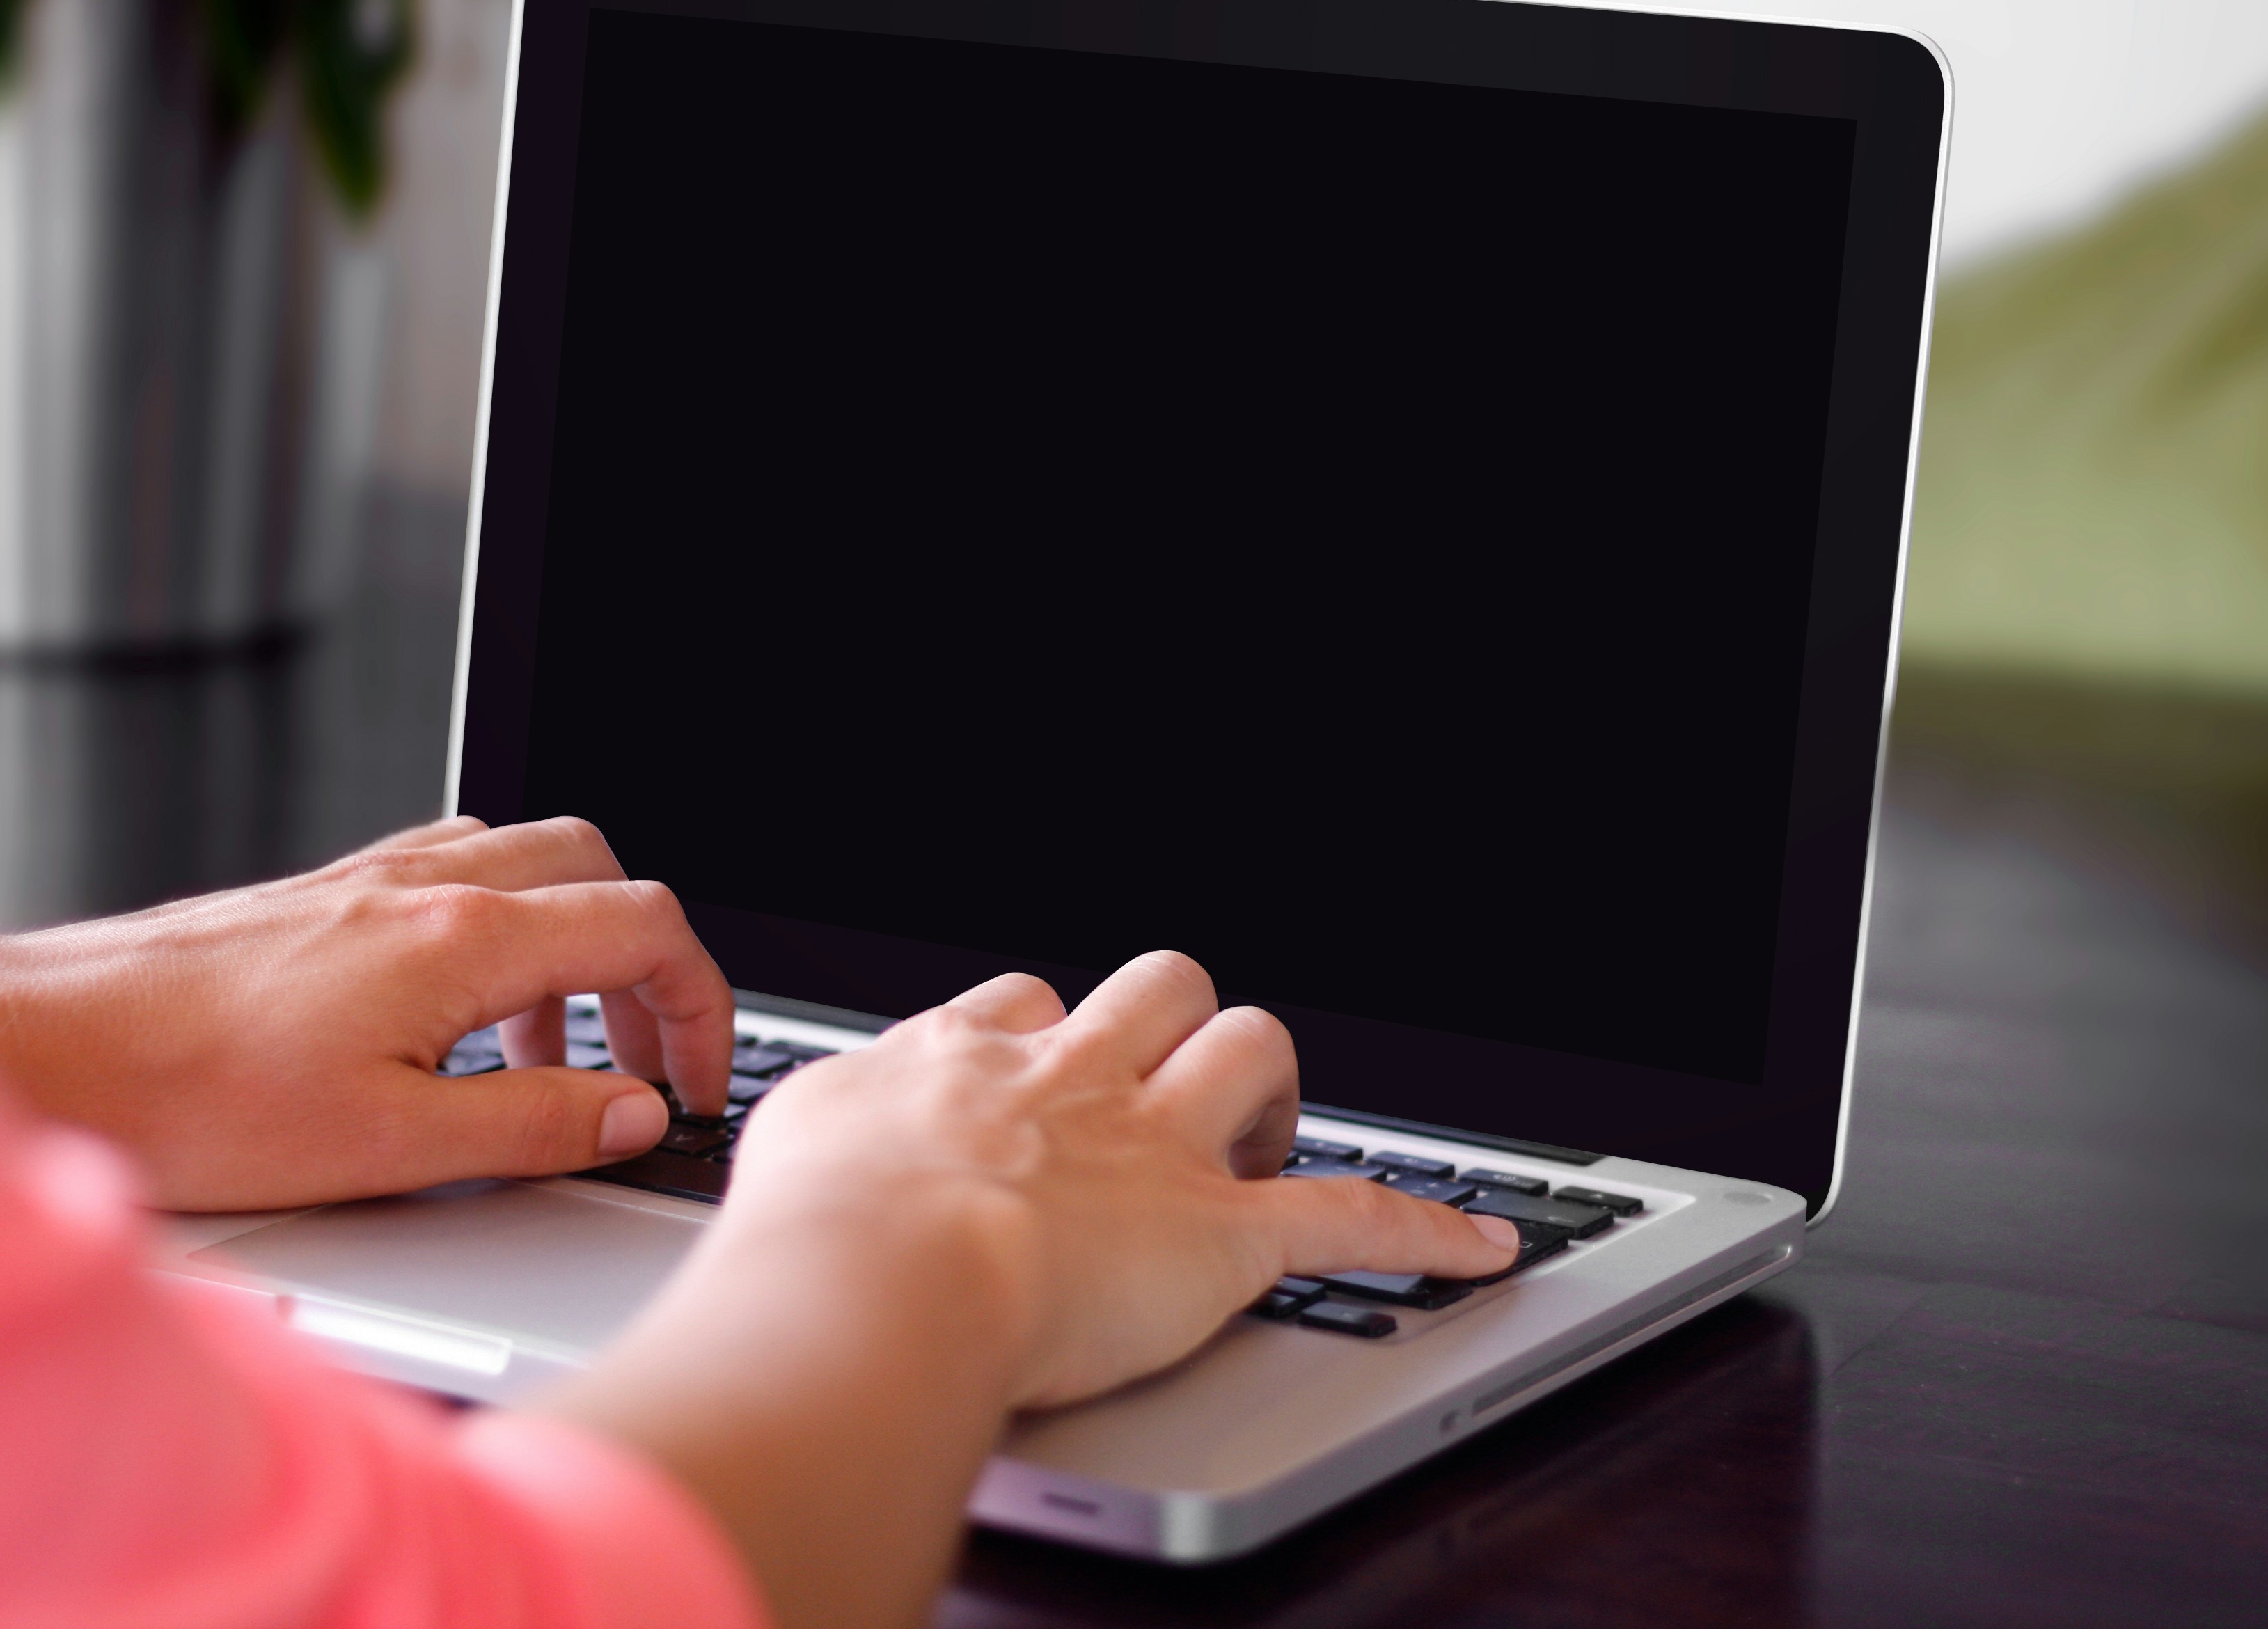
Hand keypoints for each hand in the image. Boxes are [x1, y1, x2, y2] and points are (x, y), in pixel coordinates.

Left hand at [0, 817, 734, 1210]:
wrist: (50, 1050)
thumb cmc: (192, 1097)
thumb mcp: (393, 1146)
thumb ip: (535, 1123)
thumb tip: (631, 1114)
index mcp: (462, 939)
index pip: (644, 932)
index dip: (701, 1009)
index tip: (694, 1085)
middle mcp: (423, 885)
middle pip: (601, 872)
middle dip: (647, 966)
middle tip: (640, 1063)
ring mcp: (368, 881)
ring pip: (526, 864)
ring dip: (570, 950)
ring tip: (547, 1058)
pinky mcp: (321, 898)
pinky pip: (452, 876)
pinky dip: (497, 933)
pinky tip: (457, 1016)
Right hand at [523, 951, 1515, 1628]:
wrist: (874, 1279)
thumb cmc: (807, 1230)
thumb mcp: (781, 1148)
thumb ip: (812, 1131)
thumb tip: (797, 1147)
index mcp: (966, 1056)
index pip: (1028, 1000)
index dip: (1051, 1036)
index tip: (1045, 1073)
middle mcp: (1070, 1076)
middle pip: (1156, 987)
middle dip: (1172, 1023)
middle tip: (1165, 1083)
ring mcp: (1153, 1145)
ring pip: (1251, 1052)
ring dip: (1265, 1088)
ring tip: (1260, 1131)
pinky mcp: (1222, 1233)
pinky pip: (1351, 1217)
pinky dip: (1426, 1231)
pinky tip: (1486, 1247)